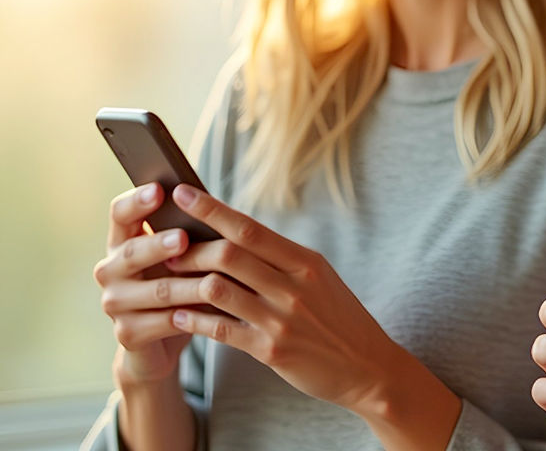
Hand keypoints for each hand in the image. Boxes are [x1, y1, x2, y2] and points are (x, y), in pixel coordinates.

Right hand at [94, 183, 194, 386]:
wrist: (162, 343)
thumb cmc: (179, 286)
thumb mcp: (183, 256)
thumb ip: (189, 233)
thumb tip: (212, 205)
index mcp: (123, 242)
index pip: (120, 214)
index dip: (137, 201)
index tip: (159, 190)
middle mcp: (111, 270)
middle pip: (132, 252)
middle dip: (159, 244)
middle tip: (183, 238)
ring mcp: (115, 303)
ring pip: (156, 291)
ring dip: (187, 286)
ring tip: (212, 282)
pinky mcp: (127, 333)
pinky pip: (164, 322)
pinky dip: (192, 317)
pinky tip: (213, 314)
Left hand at [156, 184, 428, 416]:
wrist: (367, 364)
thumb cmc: (337, 316)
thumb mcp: (318, 277)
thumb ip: (280, 259)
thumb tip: (235, 234)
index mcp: (306, 261)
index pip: (251, 229)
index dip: (212, 210)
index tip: (182, 194)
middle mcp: (294, 286)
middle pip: (230, 255)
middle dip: (190, 248)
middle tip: (164, 245)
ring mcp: (282, 319)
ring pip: (219, 290)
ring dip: (186, 283)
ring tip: (166, 278)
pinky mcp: (271, 350)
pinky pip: (221, 331)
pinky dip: (194, 321)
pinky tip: (179, 316)